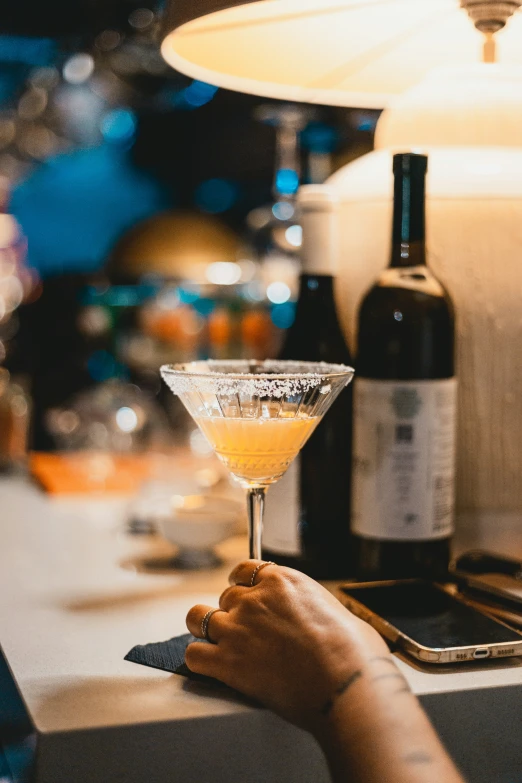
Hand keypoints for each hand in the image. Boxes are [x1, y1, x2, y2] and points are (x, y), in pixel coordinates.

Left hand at [185, 560, 388, 733]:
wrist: (345, 683)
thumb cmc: (353, 652)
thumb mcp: (336, 610)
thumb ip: (314, 607)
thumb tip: (318, 617)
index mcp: (282, 581)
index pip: (244, 570)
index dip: (243, 585)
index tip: (246, 595)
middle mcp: (254, 599)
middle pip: (225, 597)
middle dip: (233, 613)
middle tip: (246, 633)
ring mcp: (237, 629)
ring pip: (198, 618)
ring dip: (205, 629)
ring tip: (216, 643)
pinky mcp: (227, 663)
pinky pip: (195, 655)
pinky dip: (200, 661)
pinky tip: (210, 667)